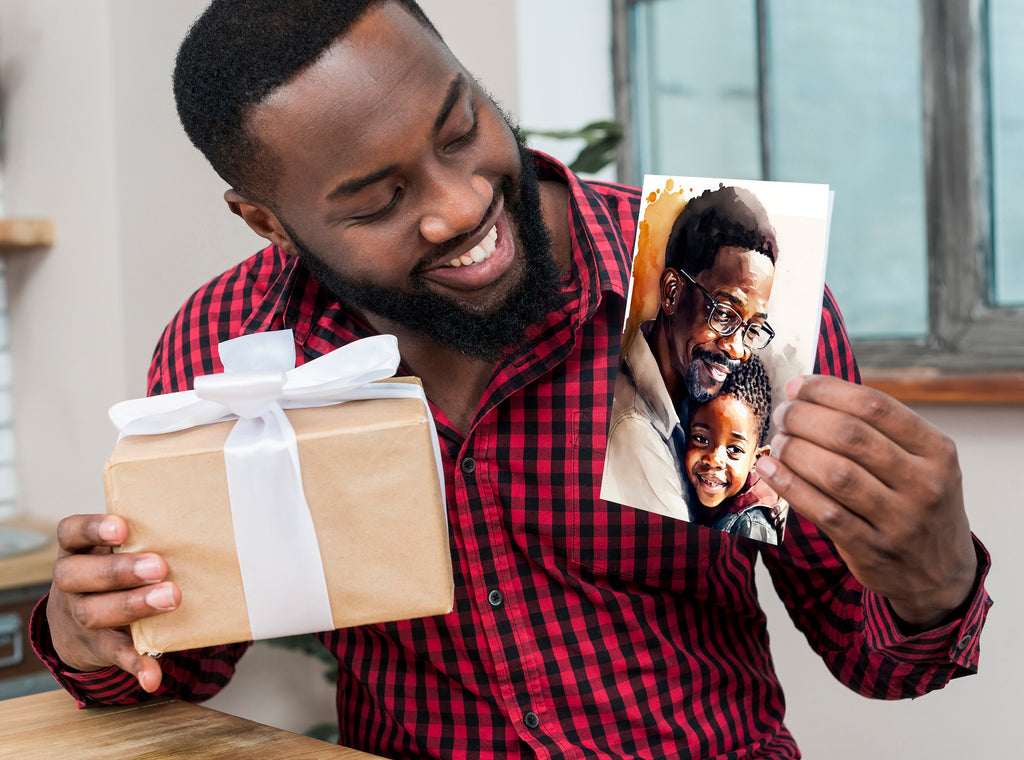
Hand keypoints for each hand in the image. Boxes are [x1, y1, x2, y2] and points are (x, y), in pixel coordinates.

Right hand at [47, 514, 180, 692]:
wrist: (77, 624)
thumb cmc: (111, 573)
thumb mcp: (112, 551)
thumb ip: (141, 537)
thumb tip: (193, 525)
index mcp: (77, 551)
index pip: (71, 533)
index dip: (92, 529)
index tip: (122, 528)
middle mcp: (71, 583)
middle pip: (78, 575)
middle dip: (120, 571)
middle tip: (159, 567)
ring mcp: (79, 617)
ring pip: (92, 612)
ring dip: (133, 606)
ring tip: (170, 599)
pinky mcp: (97, 647)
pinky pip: (114, 655)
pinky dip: (136, 664)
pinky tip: (152, 674)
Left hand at [755, 375, 976, 628]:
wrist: (938, 573)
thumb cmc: (917, 504)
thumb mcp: (922, 462)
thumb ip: (879, 430)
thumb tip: (812, 395)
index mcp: (937, 451)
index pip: (876, 406)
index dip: (828, 391)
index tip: (798, 386)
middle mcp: (923, 484)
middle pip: (851, 436)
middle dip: (805, 418)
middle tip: (783, 414)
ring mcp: (899, 520)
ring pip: (835, 473)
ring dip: (796, 450)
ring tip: (778, 441)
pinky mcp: (872, 549)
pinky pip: (823, 511)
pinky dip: (790, 486)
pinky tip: (770, 470)